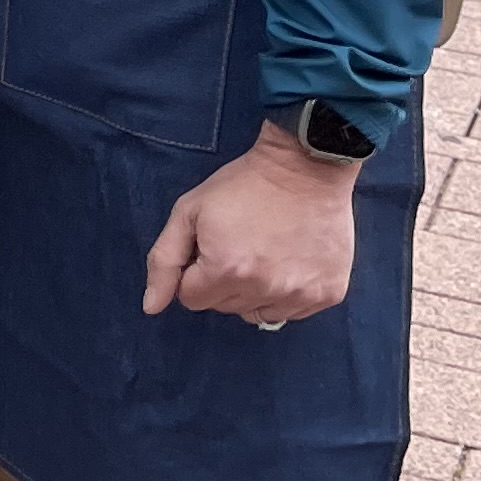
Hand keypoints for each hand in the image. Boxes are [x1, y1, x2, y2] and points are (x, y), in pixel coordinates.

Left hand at [140, 124, 357, 325]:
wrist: (305, 168)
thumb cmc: (242, 185)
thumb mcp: (189, 211)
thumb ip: (164, 261)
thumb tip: (152, 306)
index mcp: (226, 270)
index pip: (191, 299)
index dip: (194, 272)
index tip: (209, 247)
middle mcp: (265, 289)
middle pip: (224, 306)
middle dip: (221, 281)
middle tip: (237, 244)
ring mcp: (300, 294)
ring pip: (256, 313)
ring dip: (252, 291)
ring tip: (263, 252)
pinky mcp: (328, 293)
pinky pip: (291, 311)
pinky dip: (285, 293)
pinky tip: (288, 260)